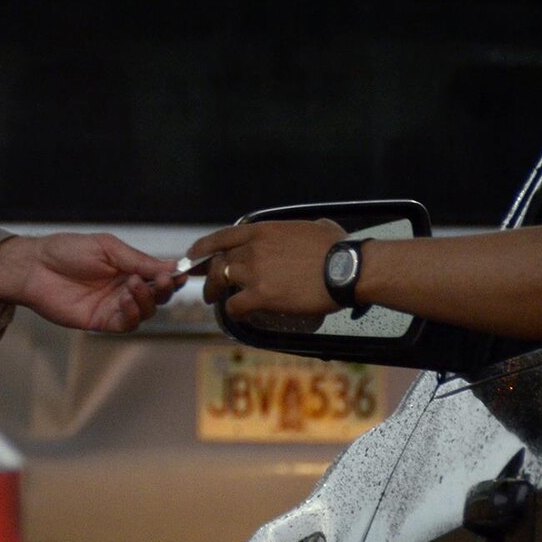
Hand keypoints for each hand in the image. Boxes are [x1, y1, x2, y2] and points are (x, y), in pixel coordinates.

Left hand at [0, 233, 184, 332]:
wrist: (35, 267)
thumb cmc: (67, 251)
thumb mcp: (107, 248)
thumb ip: (138, 260)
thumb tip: (172, 267)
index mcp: (128, 267)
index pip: (159, 275)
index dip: (173, 276)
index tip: (181, 274)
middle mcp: (124, 288)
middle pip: (157, 296)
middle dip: (165, 290)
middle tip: (164, 281)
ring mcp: (113, 306)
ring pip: (145, 312)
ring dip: (147, 300)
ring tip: (136, 285)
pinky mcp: (101, 321)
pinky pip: (126, 324)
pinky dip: (133, 314)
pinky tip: (127, 301)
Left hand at [187, 219, 345, 319]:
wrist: (347, 269)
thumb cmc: (338, 247)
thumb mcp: (316, 227)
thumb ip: (304, 229)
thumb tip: (317, 228)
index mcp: (262, 230)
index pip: (222, 237)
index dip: (204, 247)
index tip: (194, 255)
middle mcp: (253, 249)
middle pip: (218, 262)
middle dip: (207, 275)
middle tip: (206, 286)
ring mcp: (255, 272)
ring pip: (221, 282)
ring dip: (215, 293)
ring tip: (214, 301)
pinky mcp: (261, 296)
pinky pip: (235, 305)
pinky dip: (233, 311)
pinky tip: (239, 314)